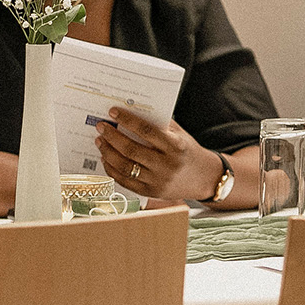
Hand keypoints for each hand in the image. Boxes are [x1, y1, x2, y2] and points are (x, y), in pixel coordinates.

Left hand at [94, 105, 224, 201]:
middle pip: (132, 150)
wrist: (204, 178)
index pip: (146, 131)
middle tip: (101, 126)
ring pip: (125, 167)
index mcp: (175, 146)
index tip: (113, 112)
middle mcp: (167, 165)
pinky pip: (125, 181)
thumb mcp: (179, 134)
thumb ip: (158, 124)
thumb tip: (130, 111)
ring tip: (100, 141)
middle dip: (112, 136)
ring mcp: (158, 181)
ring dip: (108, 152)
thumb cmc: (187, 150)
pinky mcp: (151, 193)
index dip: (127, 120)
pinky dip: (112, 169)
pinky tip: (106, 158)